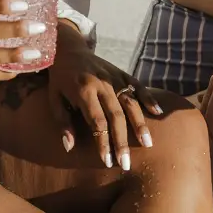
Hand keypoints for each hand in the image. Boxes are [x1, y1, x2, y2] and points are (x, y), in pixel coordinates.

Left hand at [46, 41, 162, 168]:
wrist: (68, 48)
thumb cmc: (60, 78)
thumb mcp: (54, 99)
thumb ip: (63, 123)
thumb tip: (69, 147)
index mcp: (84, 91)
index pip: (97, 122)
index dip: (103, 143)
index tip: (108, 162)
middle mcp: (102, 84)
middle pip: (116, 117)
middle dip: (122, 142)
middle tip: (126, 164)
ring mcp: (114, 78)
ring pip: (130, 103)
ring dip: (140, 124)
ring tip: (148, 144)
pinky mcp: (121, 73)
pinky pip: (138, 85)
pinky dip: (148, 97)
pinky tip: (158, 112)